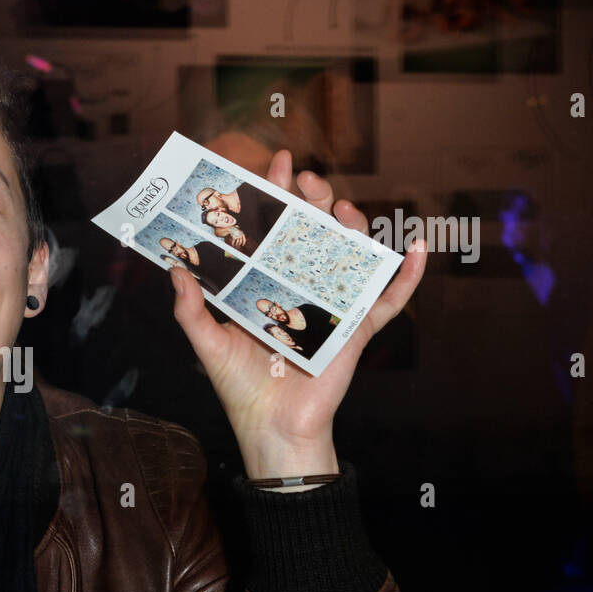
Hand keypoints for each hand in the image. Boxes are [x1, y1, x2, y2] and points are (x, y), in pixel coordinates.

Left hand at [170, 149, 426, 483]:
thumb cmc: (241, 388)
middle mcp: (301, 287)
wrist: (272, 428)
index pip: (274, 229)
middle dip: (314, 199)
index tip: (274, 163)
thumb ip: (190, 309)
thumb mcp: (208, 344)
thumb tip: (175, 270)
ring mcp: (332, 304)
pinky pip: (388, 301)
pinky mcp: (357, 329)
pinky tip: (417, 249)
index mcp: (268, 284)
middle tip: (307, 180)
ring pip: (351, 254)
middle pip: (314, 231)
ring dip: (353, 225)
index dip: (276, 195)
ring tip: (343, 208)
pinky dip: (407, 276)